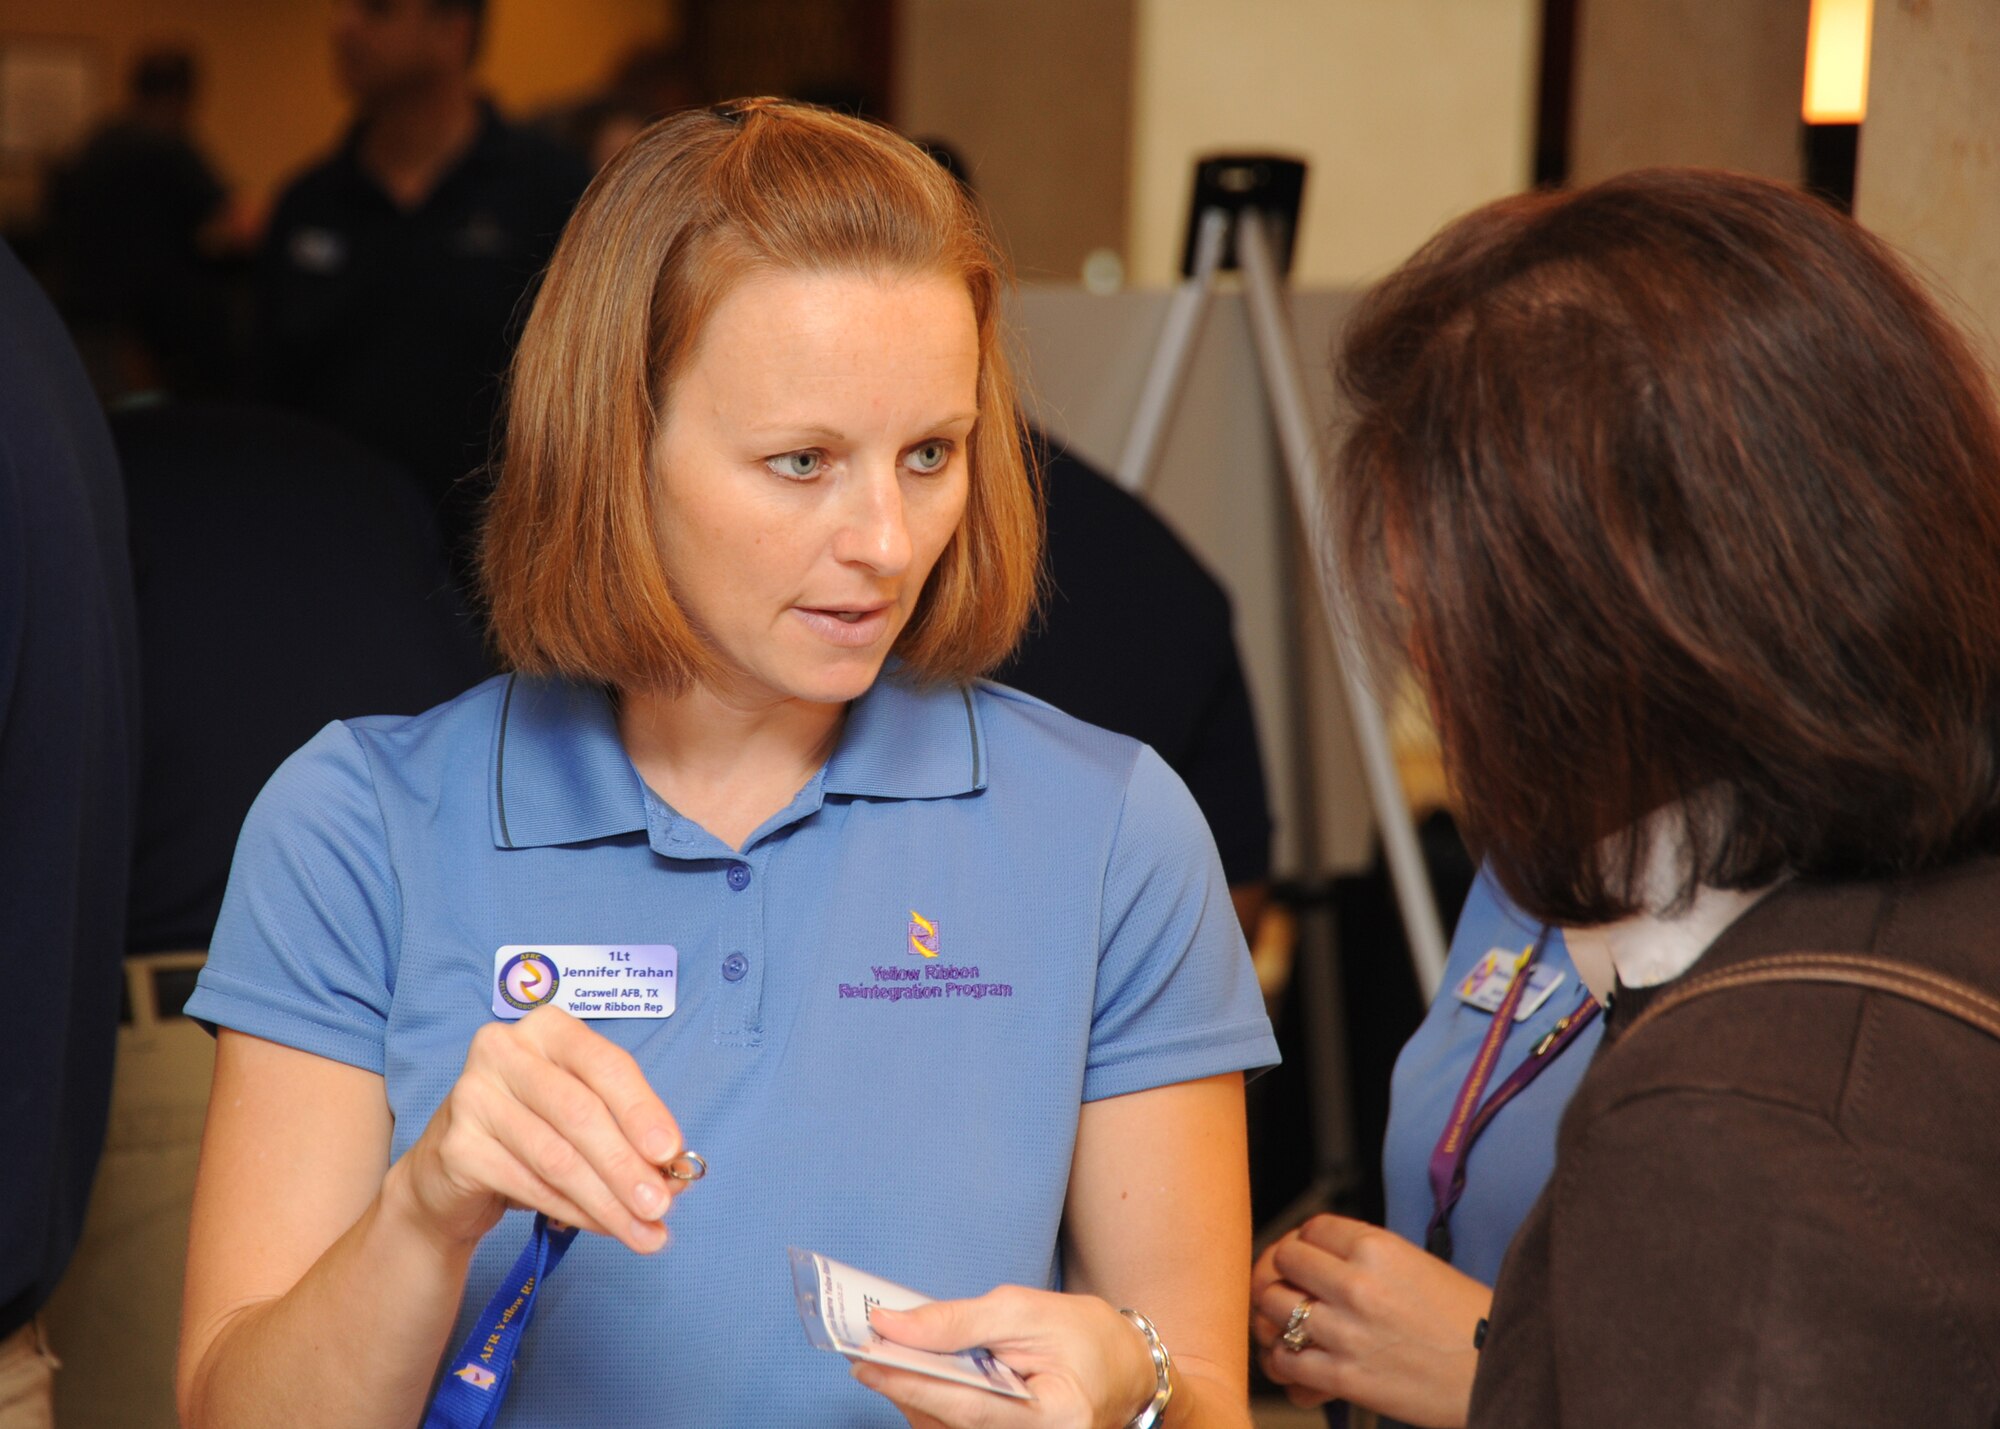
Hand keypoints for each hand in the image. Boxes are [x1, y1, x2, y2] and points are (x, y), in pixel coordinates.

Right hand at [387, 1006, 690, 1254]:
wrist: (449, 1172)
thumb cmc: (531, 1131)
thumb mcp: (583, 1119)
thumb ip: (628, 1135)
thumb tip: (676, 1176)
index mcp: (547, 1028)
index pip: (606, 1065)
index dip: (643, 1110)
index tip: (672, 1153)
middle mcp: (504, 1050)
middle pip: (582, 1112)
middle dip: (627, 1166)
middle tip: (659, 1206)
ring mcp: (473, 1096)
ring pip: (557, 1156)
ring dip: (607, 1200)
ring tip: (642, 1232)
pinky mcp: (456, 1145)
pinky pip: (529, 1184)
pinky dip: (573, 1211)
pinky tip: (601, 1226)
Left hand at [855, 1286, 1156, 1428]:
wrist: (1124, 1370)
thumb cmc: (1083, 1336)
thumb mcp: (1024, 1311)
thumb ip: (958, 1321)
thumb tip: (892, 1325)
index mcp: (1054, 1417)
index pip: (969, 1404)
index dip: (913, 1382)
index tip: (866, 1359)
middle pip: (950, 1423)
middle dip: (904, 1387)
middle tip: (866, 1353)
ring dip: (911, 1396)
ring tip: (891, 1359)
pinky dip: (929, 1405)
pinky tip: (920, 1379)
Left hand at [1250, 1215, 1488, 1428]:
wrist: (1497, 1373)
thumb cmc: (1466, 1320)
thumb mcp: (1417, 1265)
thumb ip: (1367, 1257)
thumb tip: (1320, 1260)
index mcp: (1378, 1247)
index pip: (1311, 1228)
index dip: (1304, 1242)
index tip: (1307, 1256)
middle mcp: (1357, 1283)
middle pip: (1284, 1261)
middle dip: (1283, 1273)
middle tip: (1290, 1288)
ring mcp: (1347, 1331)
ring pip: (1272, 1306)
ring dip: (1273, 1314)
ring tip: (1285, 1323)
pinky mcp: (1344, 1377)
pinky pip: (1284, 1359)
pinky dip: (1281, 1360)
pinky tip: (1295, 1359)